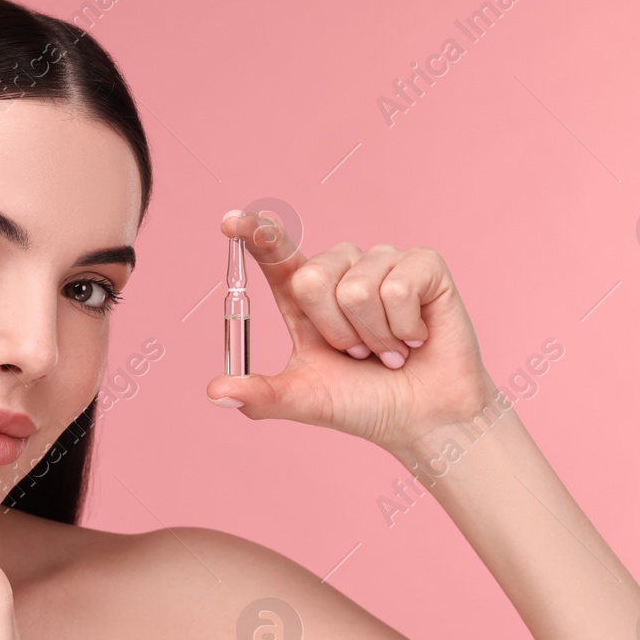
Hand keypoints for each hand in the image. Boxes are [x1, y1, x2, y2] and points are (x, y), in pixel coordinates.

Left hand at [204, 211, 499, 454]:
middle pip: (312, 278)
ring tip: (390, 349)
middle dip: (335, 332)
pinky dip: (405, 327)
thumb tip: (215, 392)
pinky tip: (416, 337)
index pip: (276, 254)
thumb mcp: (304, 399)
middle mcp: (341, 269)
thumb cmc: (365, 403)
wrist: (424, 418)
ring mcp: (382, 262)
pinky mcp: (424, 264)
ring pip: (356, 288)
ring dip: (374, 335)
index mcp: (306, 295)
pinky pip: (399, 286)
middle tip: (359, 352)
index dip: (257, 234)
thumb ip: (260, 394)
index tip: (232, 221)